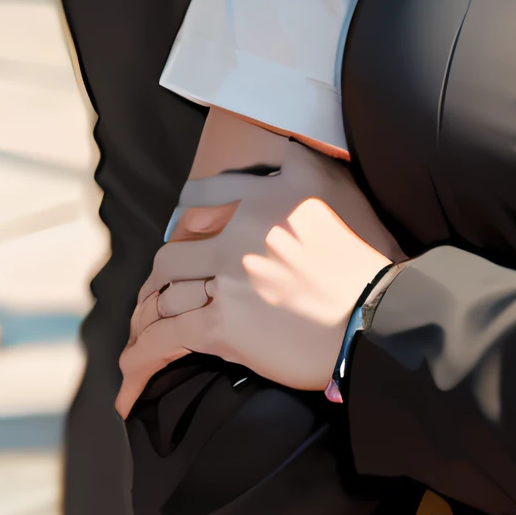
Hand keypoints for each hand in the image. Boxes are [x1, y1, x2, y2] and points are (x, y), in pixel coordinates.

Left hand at [117, 136, 405, 412]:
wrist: (384, 316)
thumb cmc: (370, 258)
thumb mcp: (338, 187)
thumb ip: (301, 159)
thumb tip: (279, 140)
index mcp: (262, 199)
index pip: (197, 206)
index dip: (183, 228)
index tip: (182, 246)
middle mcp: (239, 234)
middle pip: (173, 252)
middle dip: (162, 275)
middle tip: (161, 293)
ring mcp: (229, 280)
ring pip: (164, 291)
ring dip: (147, 313)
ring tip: (142, 329)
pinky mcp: (225, 325)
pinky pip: (168, 336)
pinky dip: (144, 355)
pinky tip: (131, 374)